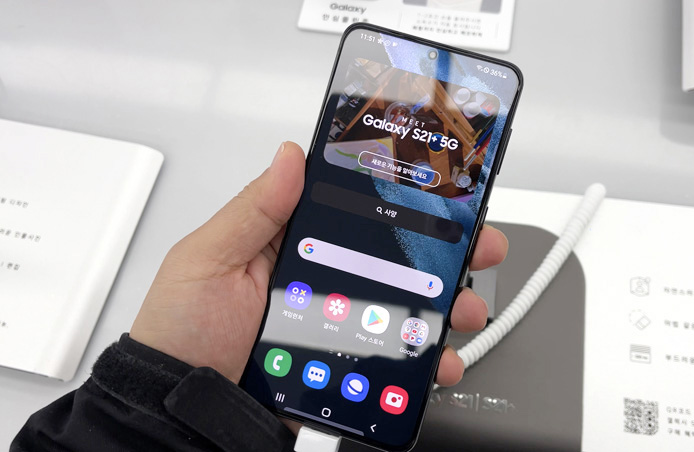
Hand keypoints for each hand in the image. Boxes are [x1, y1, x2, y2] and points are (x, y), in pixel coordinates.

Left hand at [131, 141, 506, 387]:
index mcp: (292, 244)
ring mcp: (335, 325)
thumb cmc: (181, 334)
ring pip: (403, 310)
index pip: (357, 210)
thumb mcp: (207, 261)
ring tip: (465, 310)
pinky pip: (392, 361)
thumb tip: (290, 157)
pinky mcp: (343, 367)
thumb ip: (254, 211)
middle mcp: (321, 281)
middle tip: (477, 248)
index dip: (403, 199)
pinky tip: (438, 361)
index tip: (443, 194)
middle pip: (393, 259)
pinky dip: (424, 363)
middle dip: (443, 253)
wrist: (180, 416)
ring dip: (445, 307)